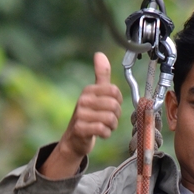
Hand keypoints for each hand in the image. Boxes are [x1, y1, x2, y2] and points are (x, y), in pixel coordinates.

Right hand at [40, 52, 121, 178]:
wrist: (74, 140)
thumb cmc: (89, 116)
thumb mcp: (95, 94)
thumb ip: (101, 76)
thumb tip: (100, 54)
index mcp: (89, 90)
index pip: (114, 91)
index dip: (118, 102)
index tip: (112, 108)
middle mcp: (83, 100)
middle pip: (114, 105)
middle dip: (116, 116)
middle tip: (109, 120)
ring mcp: (80, 114)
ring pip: (110, 119)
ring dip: (111, 126)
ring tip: (105, 127)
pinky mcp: (80, 128)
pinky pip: (102, 129)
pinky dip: (106, 134)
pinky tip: (101, 134)